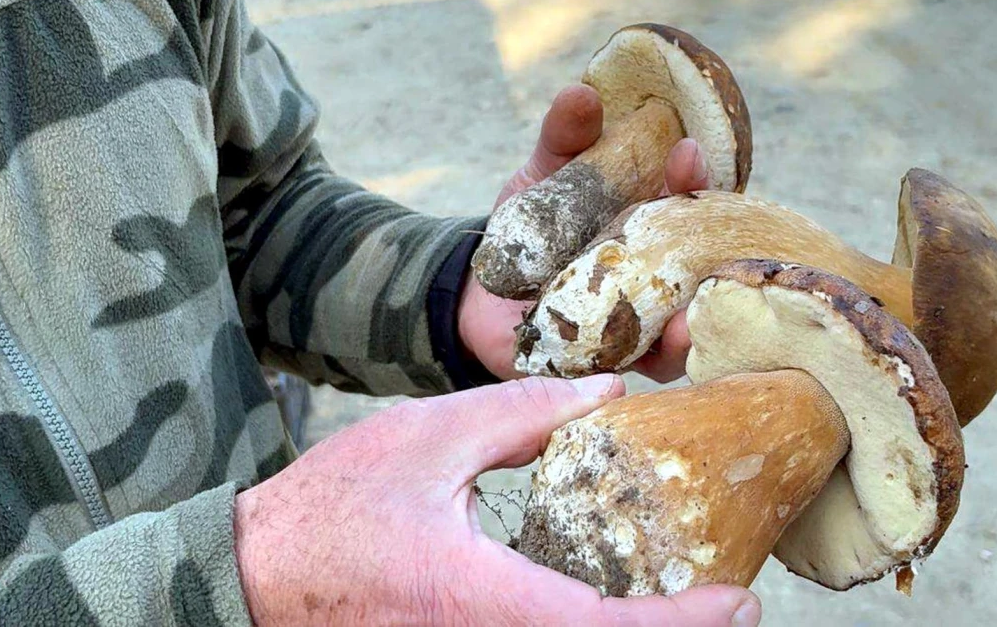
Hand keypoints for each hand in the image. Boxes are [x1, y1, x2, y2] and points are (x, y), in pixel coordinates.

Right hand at [234, 375, 760, 625]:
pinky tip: (604, 607)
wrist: (256, 576)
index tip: (740, 599)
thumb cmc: (330, 507)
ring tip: (678, 600)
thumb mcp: (426, 437)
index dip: (682, 625)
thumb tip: (607, 393)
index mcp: (479, 598)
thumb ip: (520, 414)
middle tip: (725, 601)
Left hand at [458, 85, 709, 380]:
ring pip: (688, 319)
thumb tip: (581, 93)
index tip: (686, 154)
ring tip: (690, 317)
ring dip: (695, 319)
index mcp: (651, 218)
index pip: (691, 195)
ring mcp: (646, 317)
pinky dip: (661, 356)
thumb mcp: (541, 178)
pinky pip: (652, 363)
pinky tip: (665, 348)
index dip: (694, 175)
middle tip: (706, 239)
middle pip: (704, 260)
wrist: (478, 298)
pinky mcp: (621, 359)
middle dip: (713, 251)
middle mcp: (661, 269)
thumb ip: (562, 138)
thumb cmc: (527, 232)